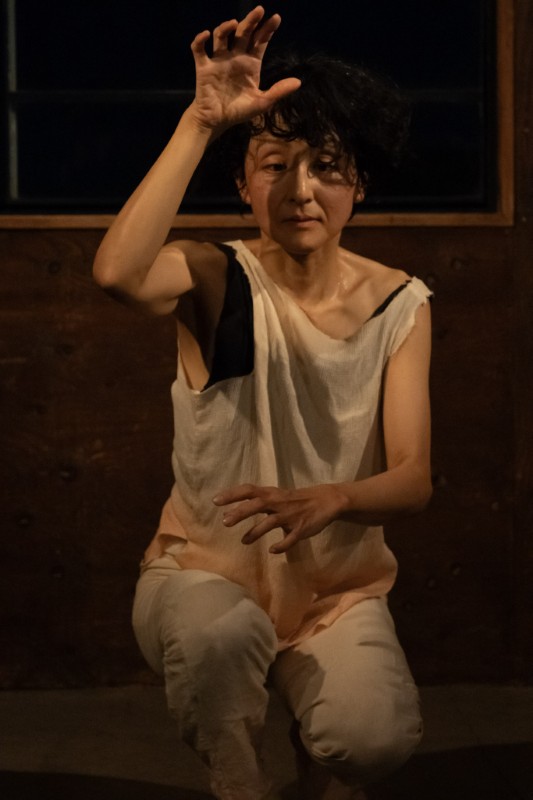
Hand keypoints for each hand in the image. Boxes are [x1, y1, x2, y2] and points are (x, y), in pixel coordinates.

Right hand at [189, 5, 300, 133]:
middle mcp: (235, 57)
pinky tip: (205, 35)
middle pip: (243, 33)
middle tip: (259, 10)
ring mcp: (219, 60)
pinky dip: (200, 41)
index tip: (276, 18)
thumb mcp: (262, 103)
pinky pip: (199, 50)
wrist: (216, 121)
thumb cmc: (238, 111)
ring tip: (234, 24)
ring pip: (221, 36)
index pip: (260, 41)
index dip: (267, 29)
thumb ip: (278, 91)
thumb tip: (298, 82)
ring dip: (226, 27)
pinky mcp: (204, 67)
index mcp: (251, 64)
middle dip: (251, 21)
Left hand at [212, 483, 344, 553]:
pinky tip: (273, 551)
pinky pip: (290, 538)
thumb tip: (229, 514)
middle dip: (241, 512)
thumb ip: (255, 504)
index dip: (232, 495)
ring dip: (257, 531)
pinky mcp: (302, 528)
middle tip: (225, 522)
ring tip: (243, 541)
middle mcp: (279, 503)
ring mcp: (291, 516)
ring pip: (271, 522)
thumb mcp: (275, 497)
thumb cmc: (295, 500)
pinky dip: (282, 545)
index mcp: (272, 494)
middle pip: (257, 505)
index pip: (248, 490)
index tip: (216, 501)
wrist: (325, 501)